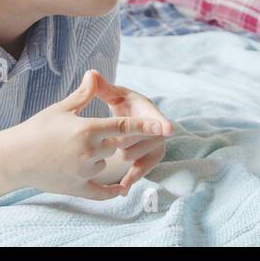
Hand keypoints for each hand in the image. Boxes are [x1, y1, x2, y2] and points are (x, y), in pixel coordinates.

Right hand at [2, 69, 171, 198]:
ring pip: (107, 164)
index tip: (166, 127)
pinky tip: (122, 188)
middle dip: (112, 140)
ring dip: (102, 158)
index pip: (124, 126)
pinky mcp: (77, 187)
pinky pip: (102, 191)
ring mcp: (83, 171)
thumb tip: (94, 73)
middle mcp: (88, 151)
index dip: (146, 126)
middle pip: (117, 145)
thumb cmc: (36, 129)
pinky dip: (112, 190)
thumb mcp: (61, 109)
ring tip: (77, 151)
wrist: (13, 158)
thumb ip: (84, 95)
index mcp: (87, 129)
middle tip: (91, 135)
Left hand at [84, 71, 174, 191]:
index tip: (169, 130)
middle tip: (112, 138)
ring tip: (115, 149)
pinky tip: (122, 187)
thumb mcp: (114, 94)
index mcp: (147, 108)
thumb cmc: (123, 103)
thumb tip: (90, 73)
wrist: (133, 116)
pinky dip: (132, 177)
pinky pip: (143, 170)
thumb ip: (102, 87)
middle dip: (123, 141)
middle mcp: (157, 127)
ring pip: (137, 155)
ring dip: (123, 154)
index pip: (155, 116)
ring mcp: (156, 144)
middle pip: (141, 139)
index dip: (161, 123)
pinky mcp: (152, 158)